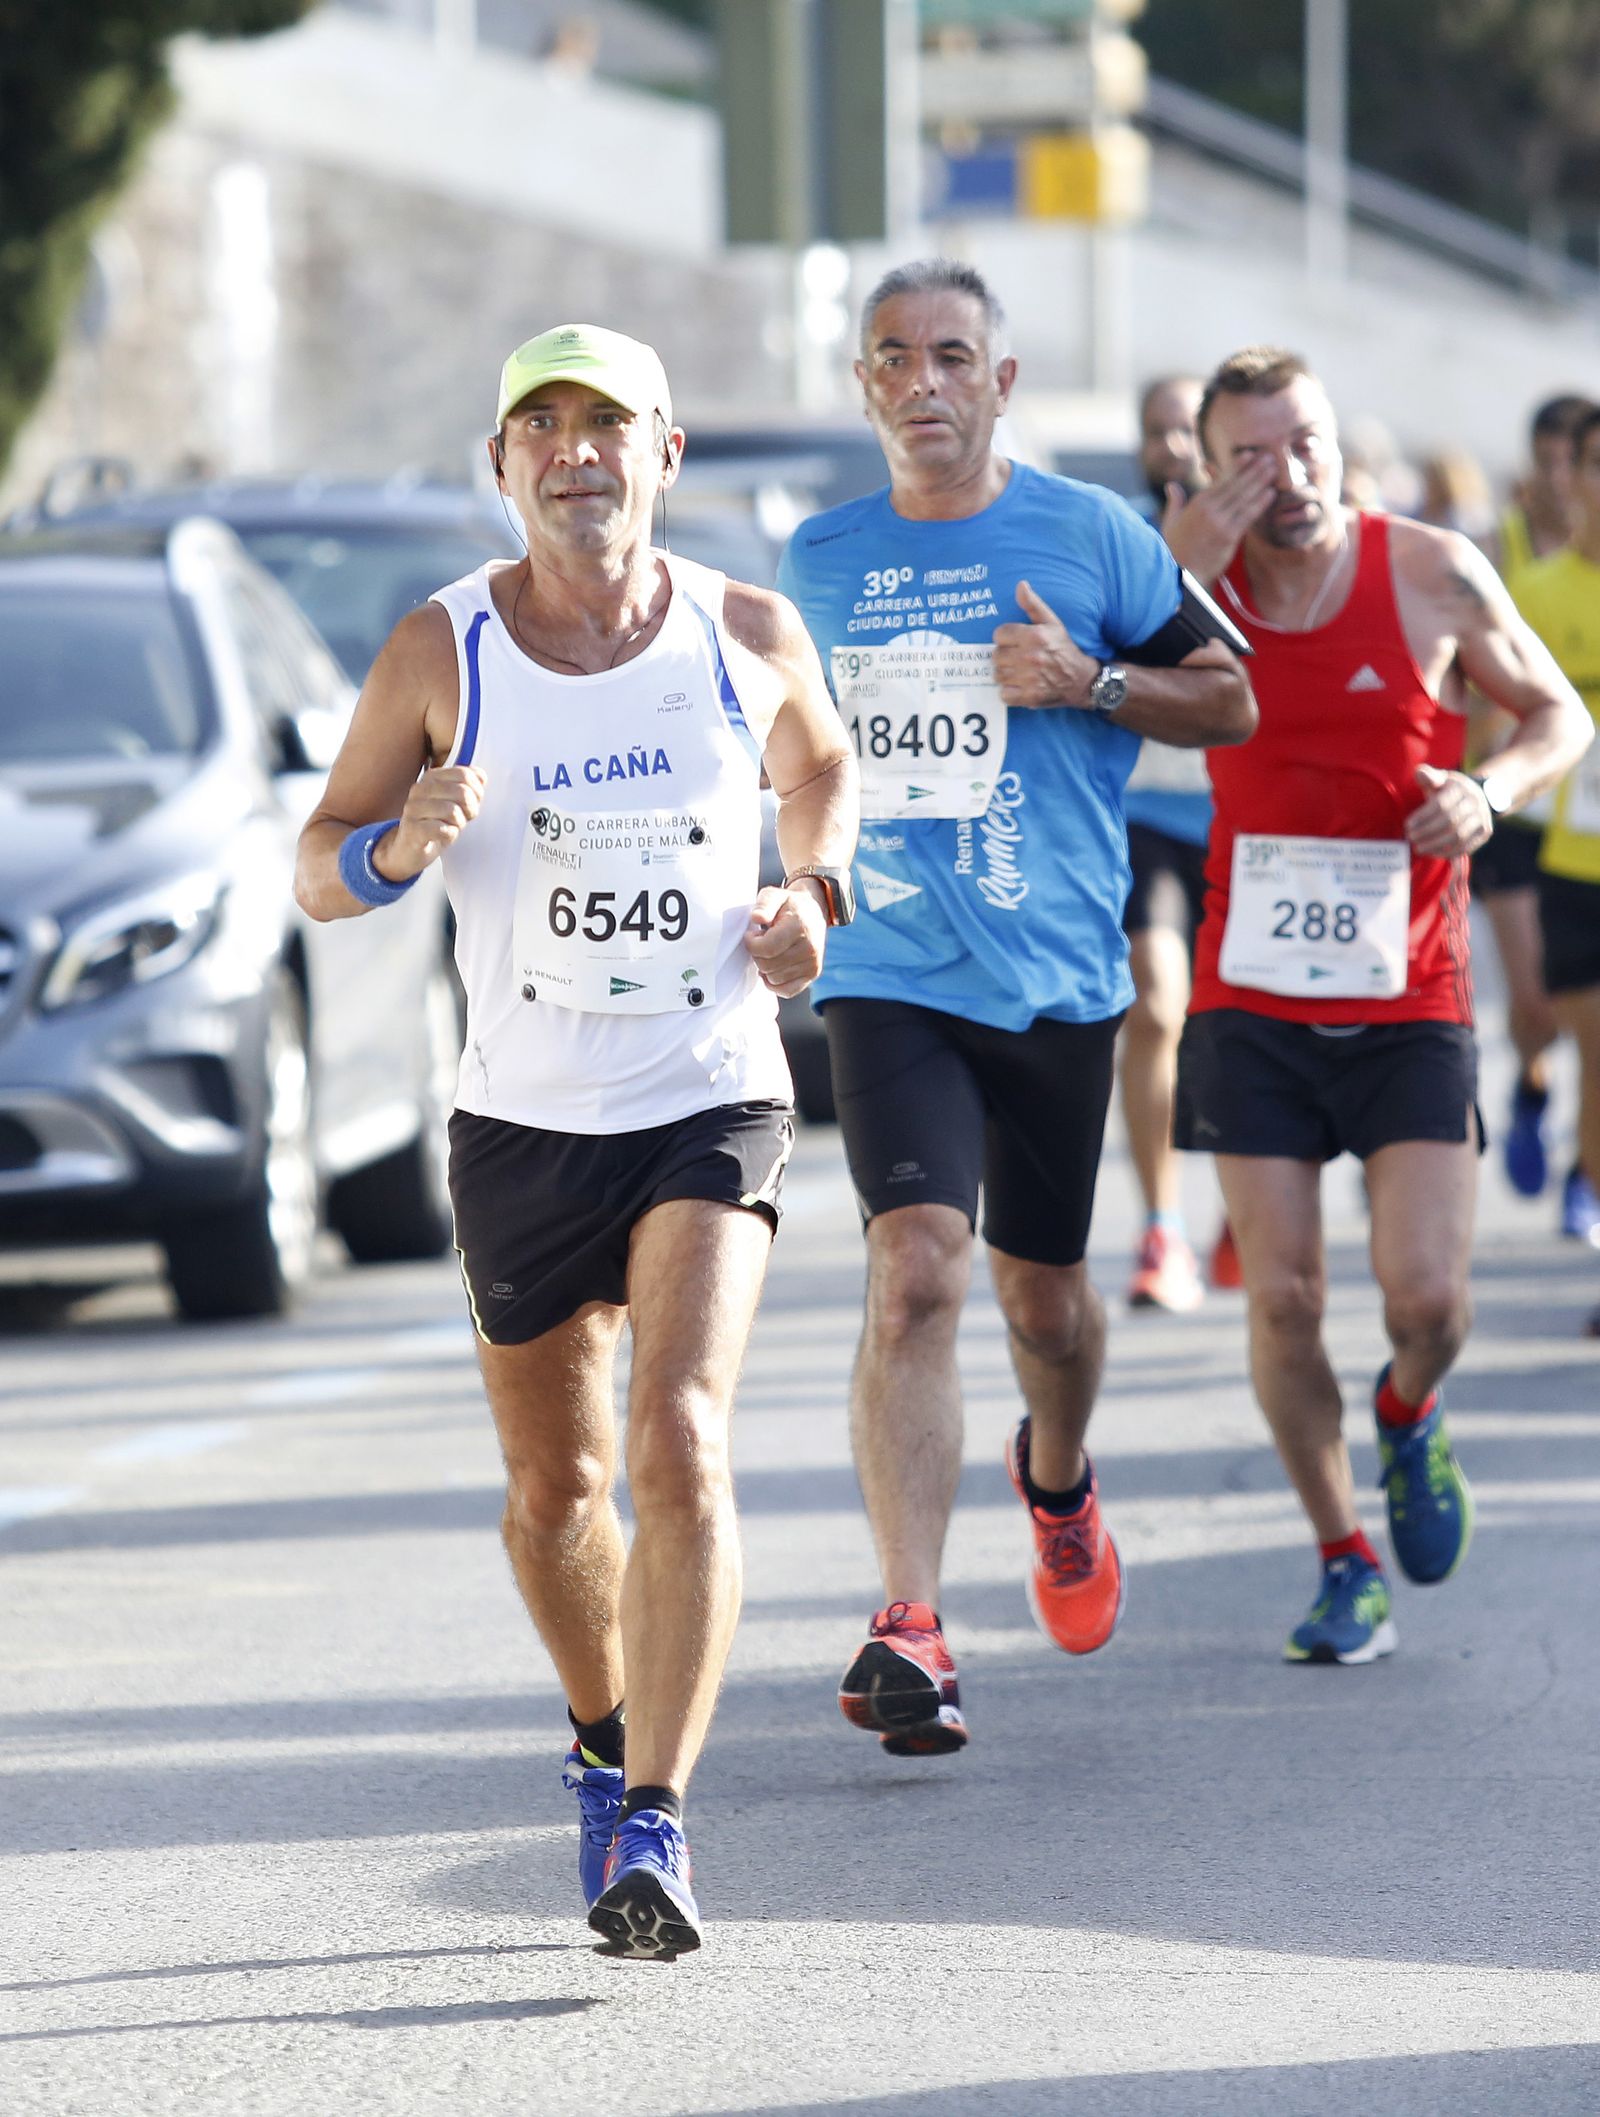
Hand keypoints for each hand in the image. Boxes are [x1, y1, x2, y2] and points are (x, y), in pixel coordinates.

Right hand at [373, 765, 485, 879]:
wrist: (409, 850)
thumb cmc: (434, 825)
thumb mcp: (455, 802)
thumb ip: (468, 787)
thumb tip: (481, 776)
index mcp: (431, 777)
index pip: (465, 774)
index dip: (476, 792)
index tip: (471, 804)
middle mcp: (420, 789)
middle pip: (462, 792)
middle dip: (470, 809)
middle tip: (462, 819)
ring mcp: (414, 809)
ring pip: (453, 811)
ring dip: (458, 824)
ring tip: (450, 828)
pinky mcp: (412, 829)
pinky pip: (442, 830)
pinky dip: (449, 836)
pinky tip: (442, 836)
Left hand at [743, 882, 826, 998]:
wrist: (813, 912)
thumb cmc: (789, 905)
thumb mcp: (774, 895)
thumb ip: (764, 904)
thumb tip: (756, 917)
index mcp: (800, 927)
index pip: (767, 948)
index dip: (751, 943)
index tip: (752, 934)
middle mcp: (810, 948)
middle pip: (768, 965)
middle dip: (757, 955)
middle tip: (761, 942)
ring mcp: (813, 964)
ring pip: (774, 979)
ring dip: (765, 967)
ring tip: (771, 951)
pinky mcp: (813, 974)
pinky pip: (786, 991)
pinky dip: (774, 983)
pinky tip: (773, 968)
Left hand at [991, 580, 1096, 707]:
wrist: (1082, 679)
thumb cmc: (1064, 649)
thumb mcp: (1052, 623)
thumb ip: (1033, 605)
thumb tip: (1021, 585)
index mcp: (1034, 636)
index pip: (999, 634)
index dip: (1005, 638)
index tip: (1014, 642)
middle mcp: (1030, 657)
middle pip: (996, 656)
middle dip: (1004, 657)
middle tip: (1016, 659)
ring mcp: (1029, 678)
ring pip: (998, 675)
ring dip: (1005, 675)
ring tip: (1018, 672)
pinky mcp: (1029, 697)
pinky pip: (1004, 694)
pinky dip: (1009, 692)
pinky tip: (1019, 686)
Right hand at [1161, 458, 1276, 582]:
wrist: (1180, 575)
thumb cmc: (1173, 549)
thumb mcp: (1170, 522)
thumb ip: (1175, 501)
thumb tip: (1171, 486)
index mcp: (1197, 503)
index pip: (1221, 479)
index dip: (1238, 466)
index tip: (1250, 454)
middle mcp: (1210, 509)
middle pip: (1237, 485)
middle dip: (1254, 469)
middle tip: (1270, 457)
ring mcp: (1221, 522)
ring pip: (1245, 497)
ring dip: (1261, 482)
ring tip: (1275, 469)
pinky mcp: (1229, 537)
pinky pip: (1248, 516)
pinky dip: (1260, 503)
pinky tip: (1270, 493)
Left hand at [1405, 763, 1491, 857]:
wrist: (1478, 795)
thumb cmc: (1449, 789)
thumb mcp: (1440, 779)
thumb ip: (1429, 777)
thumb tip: (1419, 772)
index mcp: (1461, 788)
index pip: (1441, 805)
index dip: (1422, 817)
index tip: (1407, 826)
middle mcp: (1475, 802)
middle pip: (1450, 822)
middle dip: (1427, 832)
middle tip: (1411, 838)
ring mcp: (1482, 818)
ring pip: (1458, 837)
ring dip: (1436, 845)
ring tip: (1419, 848)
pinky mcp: (1485, 832)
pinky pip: (1466, 846)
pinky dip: (1449, 852)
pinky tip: (1433, 853)